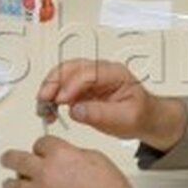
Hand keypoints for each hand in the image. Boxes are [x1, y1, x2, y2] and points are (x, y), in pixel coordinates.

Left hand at [0, 136, 130, 187]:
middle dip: (10, 159)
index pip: (40, 143)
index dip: (41, 147)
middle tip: (8, 160)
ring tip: (13, 185)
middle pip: (15, 159)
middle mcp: (44, 171)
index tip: (41, 151)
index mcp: (60, 154)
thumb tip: (69, 157)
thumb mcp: (97, 160)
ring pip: (11, 186)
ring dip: (13, 184)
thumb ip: (76, 155)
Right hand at [36, 59, 187, 148]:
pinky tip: (48, 110)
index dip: (72, 85)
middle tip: (44, 99)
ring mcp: (88, 81)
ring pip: (62, 76)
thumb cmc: (141, 114)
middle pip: (71, 68)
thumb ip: (101, 114)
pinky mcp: (81, 91)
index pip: (88, 72)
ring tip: (42, 107)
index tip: (62, 100)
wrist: (145, 119)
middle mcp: (99, 72)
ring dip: (49, 89)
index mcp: (114, 73)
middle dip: (54, 82)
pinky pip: (61, 90)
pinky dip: (51, 98)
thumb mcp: (126, 118)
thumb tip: (76, 110)